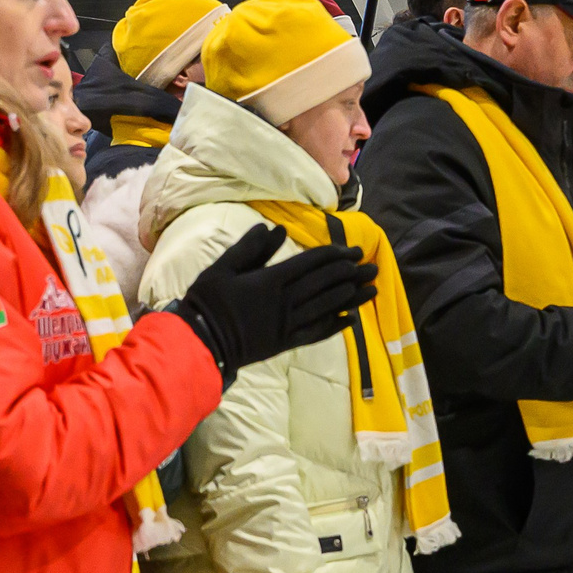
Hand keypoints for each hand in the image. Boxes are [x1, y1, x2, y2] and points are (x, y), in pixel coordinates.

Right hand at [172, 224, 376, 375]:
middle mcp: (286, 302)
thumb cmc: (208, 302)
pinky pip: (317, 333)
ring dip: (352, 297)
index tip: (353, 250)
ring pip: (328, 308)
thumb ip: (250, 248)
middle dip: (351, 273)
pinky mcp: (286, 343)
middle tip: (370, 265)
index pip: (312, 263)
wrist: (201, 342)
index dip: (336, 255)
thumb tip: (275, 230)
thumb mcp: (223, 267)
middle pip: (326, 284)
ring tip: (372, 289)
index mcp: (272, 280)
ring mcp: (288, 324)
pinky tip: (351, 320)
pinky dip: (336, 326)